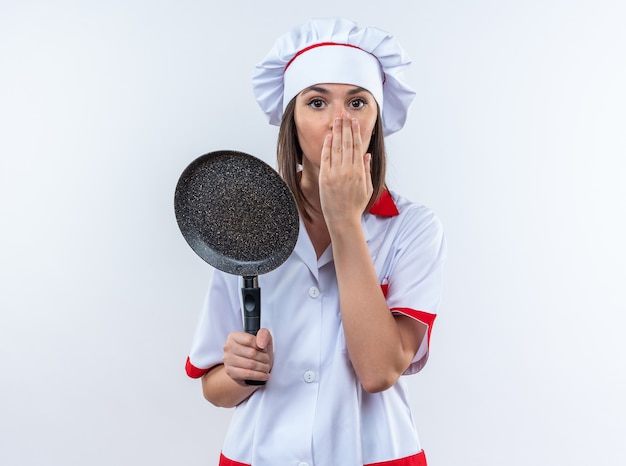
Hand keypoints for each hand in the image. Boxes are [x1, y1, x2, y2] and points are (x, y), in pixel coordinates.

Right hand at [222, 328, 272, 385]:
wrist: (249, 366)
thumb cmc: (256, 350)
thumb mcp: (262, 337)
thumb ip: (263, 334)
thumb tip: (261, 344)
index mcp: (234, 336)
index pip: (250, 340)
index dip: (261, 345)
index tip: (264, 349)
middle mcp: (228, 347)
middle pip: (251, 353)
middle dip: (264, 358)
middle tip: (267, 360)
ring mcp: (228, 360)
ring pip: (251, 364)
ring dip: (263, 367)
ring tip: (266, 367)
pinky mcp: (230, 372)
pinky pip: (248, 374)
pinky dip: (259, 375)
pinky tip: (265, 375)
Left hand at [319, 113, 372, 229]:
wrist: (343, 220)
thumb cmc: (355, 206)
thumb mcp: (367, 188)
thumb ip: (366, 170)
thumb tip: (367, 155)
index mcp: (359, 172)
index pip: (357, 147)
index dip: (356, 132)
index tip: (354, 121)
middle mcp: (348, 170)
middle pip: (347, 143)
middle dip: (346, 127)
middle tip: (345, 113)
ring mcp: (336, 174)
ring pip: (337, 148)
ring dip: (338, 132)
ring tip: (338, 119)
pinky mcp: (325, 178)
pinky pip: (326, 158)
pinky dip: (328, 146)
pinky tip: (329, 136)